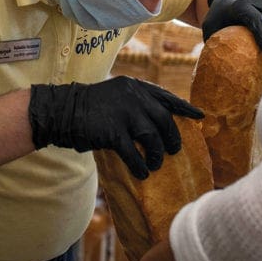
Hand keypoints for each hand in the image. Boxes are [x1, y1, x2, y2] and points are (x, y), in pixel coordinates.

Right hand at [28, 76, 202, 179]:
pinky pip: (133, 153)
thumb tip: (157, 124)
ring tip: (154, 165)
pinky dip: (140, 166)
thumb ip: (135, 103)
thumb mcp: (115, 96)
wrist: (61, 111)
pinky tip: (142, 173)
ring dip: (157, 154)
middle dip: (172, 138)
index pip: (165, 97)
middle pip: (164, 119)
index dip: (184, 108)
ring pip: (152, 137)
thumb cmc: (88, 107)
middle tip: (173, 151)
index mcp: (134, 86)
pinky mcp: (112, 131)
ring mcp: (123, 113)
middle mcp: (132, 96)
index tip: (199, 116)